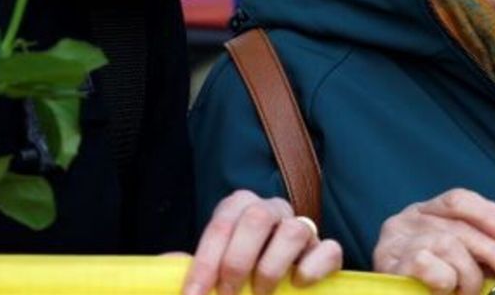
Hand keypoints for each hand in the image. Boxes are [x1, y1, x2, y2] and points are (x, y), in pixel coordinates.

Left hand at [181, 190, 341, 294]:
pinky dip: (312, 268)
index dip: (204, 263)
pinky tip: (298, 284)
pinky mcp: (325, 249)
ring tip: (260, 293)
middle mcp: (271, 210)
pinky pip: (328, 249)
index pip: (220, 225)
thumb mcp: (211, 272)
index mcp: (238, 208)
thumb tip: (165, 266)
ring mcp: (302, 227)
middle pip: (256, 218)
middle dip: (237, 261)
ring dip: (271, 268)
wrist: (270, 289)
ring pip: (294, 230)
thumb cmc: (236, 276)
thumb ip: (192, 270)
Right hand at [371, 188, 494, 294]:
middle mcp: (405, 221)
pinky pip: (427, 264)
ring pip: (446, 244)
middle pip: (457, 225)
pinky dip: (444, 280)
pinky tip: (445, 291)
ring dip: (468, 274)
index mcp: (424, 213)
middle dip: (493, 249)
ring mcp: (394, 242)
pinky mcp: (388, 265)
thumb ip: (480, 254)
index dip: (489, 214)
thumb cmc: (432, 287)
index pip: (458, 200)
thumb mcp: (460, 263)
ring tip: (469, 292)